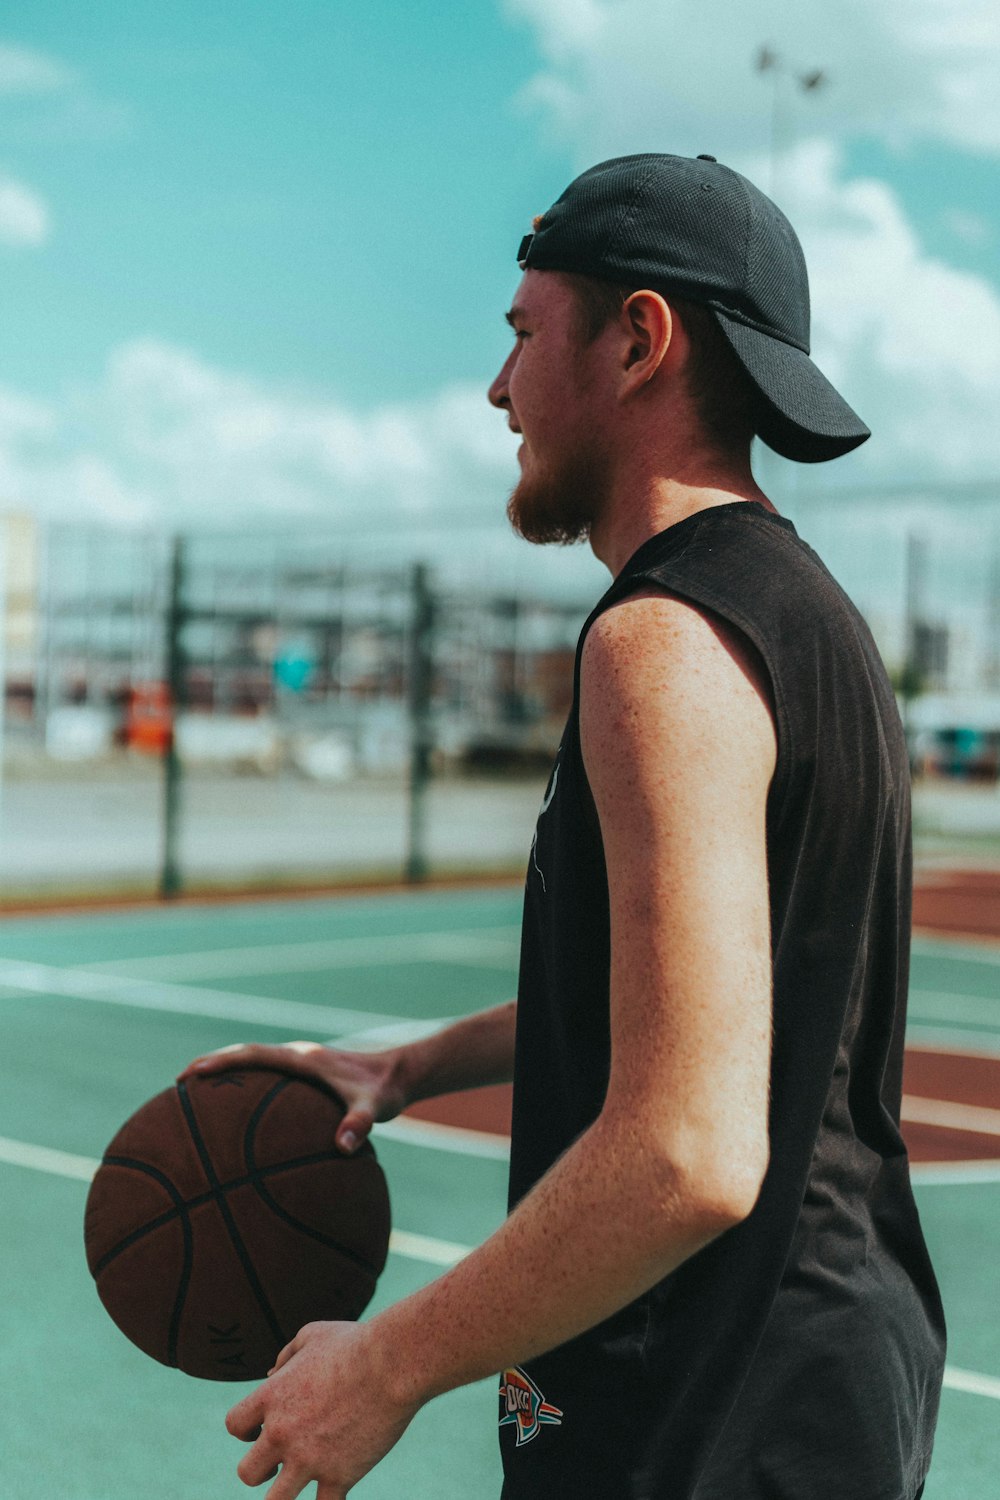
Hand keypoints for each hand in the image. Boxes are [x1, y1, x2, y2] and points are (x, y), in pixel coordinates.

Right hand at [176, 1041, 407, 1154]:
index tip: (190, 1074)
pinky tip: (236, 1120)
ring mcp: (299, 1065)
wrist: (401, 1074)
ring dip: (226, 1075)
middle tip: (178, 1085)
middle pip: (244, 1056)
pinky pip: (266, 1079)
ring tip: (194, 1101)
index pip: (253, 1055)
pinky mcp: (304, 1076)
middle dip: (211, 1066)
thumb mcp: (375, 1108)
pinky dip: (246, 1090)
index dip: (221, 1063)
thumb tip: (344, 1147)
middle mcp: (297, 1057)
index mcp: (304, 1059)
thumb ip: (360, 1125)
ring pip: (253, 1065)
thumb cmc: (385, 1091)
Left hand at [226, 1320, 418, 1498]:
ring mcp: (309, 1458)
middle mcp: (282, 1432)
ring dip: (286, 1494)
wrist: (393, 1363)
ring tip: (304, 1480)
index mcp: (272, 1397)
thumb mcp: (312, 1336)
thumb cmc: (355, 1343)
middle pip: (247, 1474)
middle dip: (262, 1469)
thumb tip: (271, 1374)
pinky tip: (337, 1488)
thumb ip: (286, 1356)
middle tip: (284, 1460)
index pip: (235, 1426)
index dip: (247, 1430)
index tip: (264, 1428)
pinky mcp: (339, 1476)